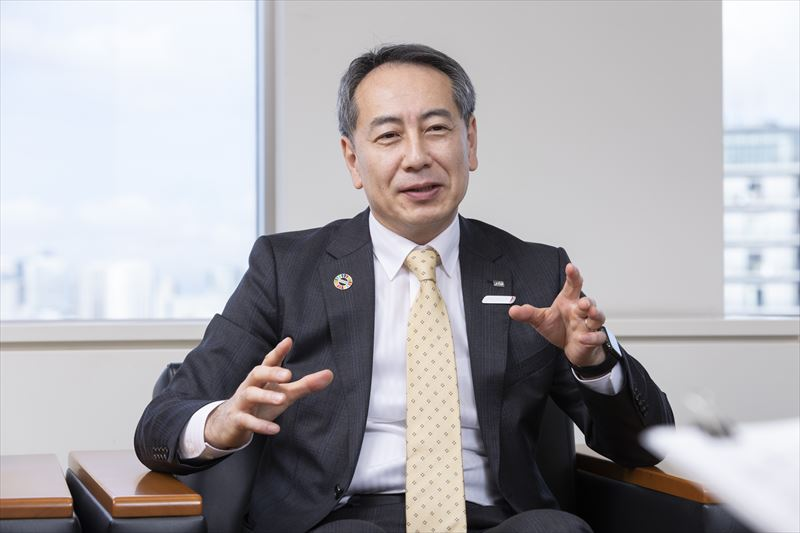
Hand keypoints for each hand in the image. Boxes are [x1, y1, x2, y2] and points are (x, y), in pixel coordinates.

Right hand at [204, 337, 333, 448]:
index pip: (269, 361)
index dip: (278, 351)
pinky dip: (260, 425)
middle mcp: (250, 386)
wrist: (229, 423)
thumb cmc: (261, 404)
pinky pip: (247, 421)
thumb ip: (305, 385)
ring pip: (250, 395)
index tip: (289, 341)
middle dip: (272, 373)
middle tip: (288, 375)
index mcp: (261, 377)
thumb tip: (330, 374)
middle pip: (257, 373)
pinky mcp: (237, 420)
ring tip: (282, 399)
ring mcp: (242, 403)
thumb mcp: (284, 394)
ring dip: (266, 396)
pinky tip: (276, 429)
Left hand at [508, 263, 607, 366]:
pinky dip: (592, 337)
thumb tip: (512, 310)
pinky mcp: (592, 339)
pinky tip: (583, 338)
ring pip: (598, 316)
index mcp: (568, 302)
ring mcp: (588, 325)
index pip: (573, 285)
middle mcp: (580, 311)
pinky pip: (597, 337)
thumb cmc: (559, 328)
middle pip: (588, 301)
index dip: (573, 275)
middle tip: (582, 301)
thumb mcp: (541, 320)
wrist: (571, 347)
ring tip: (589, 312)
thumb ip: (528, 314)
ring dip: (595, 314)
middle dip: (587, 300)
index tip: (570, 267)